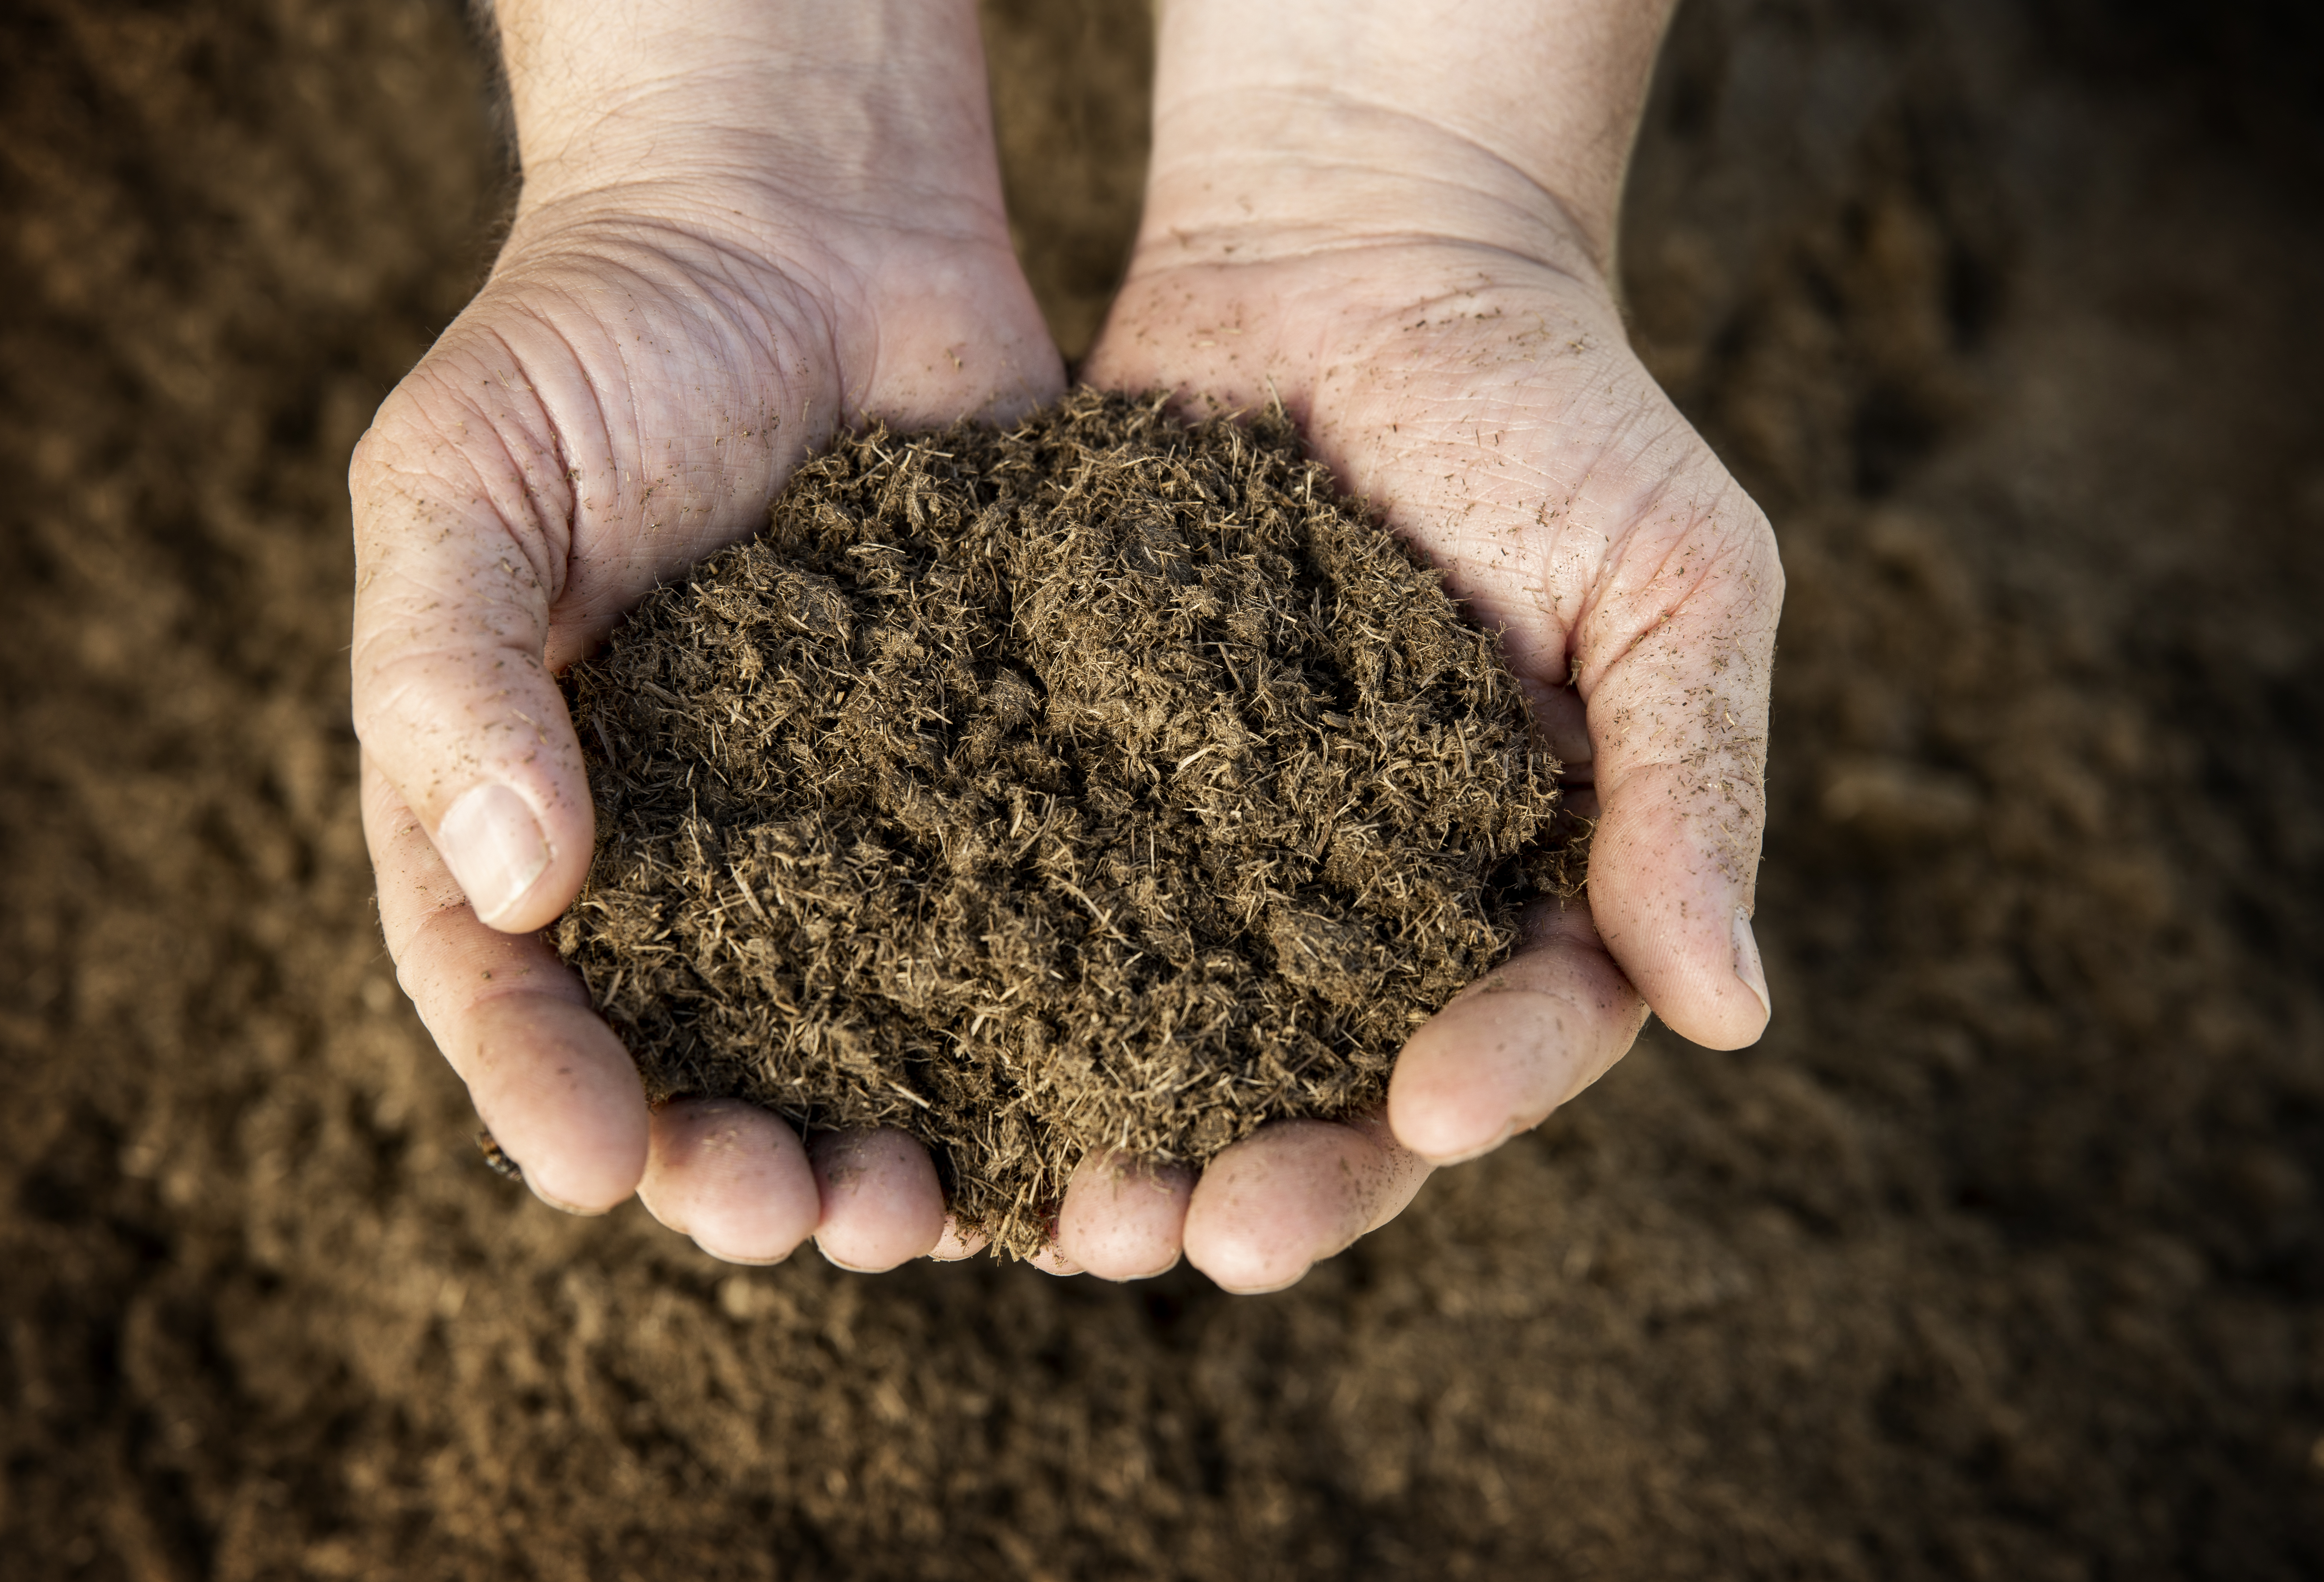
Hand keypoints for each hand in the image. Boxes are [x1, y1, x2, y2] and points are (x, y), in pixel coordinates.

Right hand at [353, 0, 1058, 1265]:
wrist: (798, 229)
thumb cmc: (588, 342)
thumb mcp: (463, 483)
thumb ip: (454, 674)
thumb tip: (514, 878)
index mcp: (533, 803)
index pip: (512, 987)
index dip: (547, 1088)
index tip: (596, 1165)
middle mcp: (696, 845)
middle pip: (705, 1051)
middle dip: (744, 1157)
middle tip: (792, 1217)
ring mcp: (849, 820)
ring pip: (872, 1027)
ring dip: (902, 1132)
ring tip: (938, 1207)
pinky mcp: (993, 764)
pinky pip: (1017, 910)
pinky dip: (1047, 1007)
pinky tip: (1084, 1079)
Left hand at [1043, 0, 1780, 1290]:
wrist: (1359, 253)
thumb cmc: (1556, 411)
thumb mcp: (1673, 584)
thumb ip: (1692, 790)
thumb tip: (1735, 1012)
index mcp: (1527, 878)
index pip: (1518, 1027)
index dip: (1480, 1082)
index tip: (1425, 1111)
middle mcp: (1366, 898)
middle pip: (1330, 1083)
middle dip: (1277, 1169)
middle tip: (1199, 1240)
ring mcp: (1220, 847)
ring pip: (1174, 1034)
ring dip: (1123, 1128)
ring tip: (1061, 1210)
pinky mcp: (1090, 773)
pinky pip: (1044, 903)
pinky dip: (1001, 987)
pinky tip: (944, 1059)